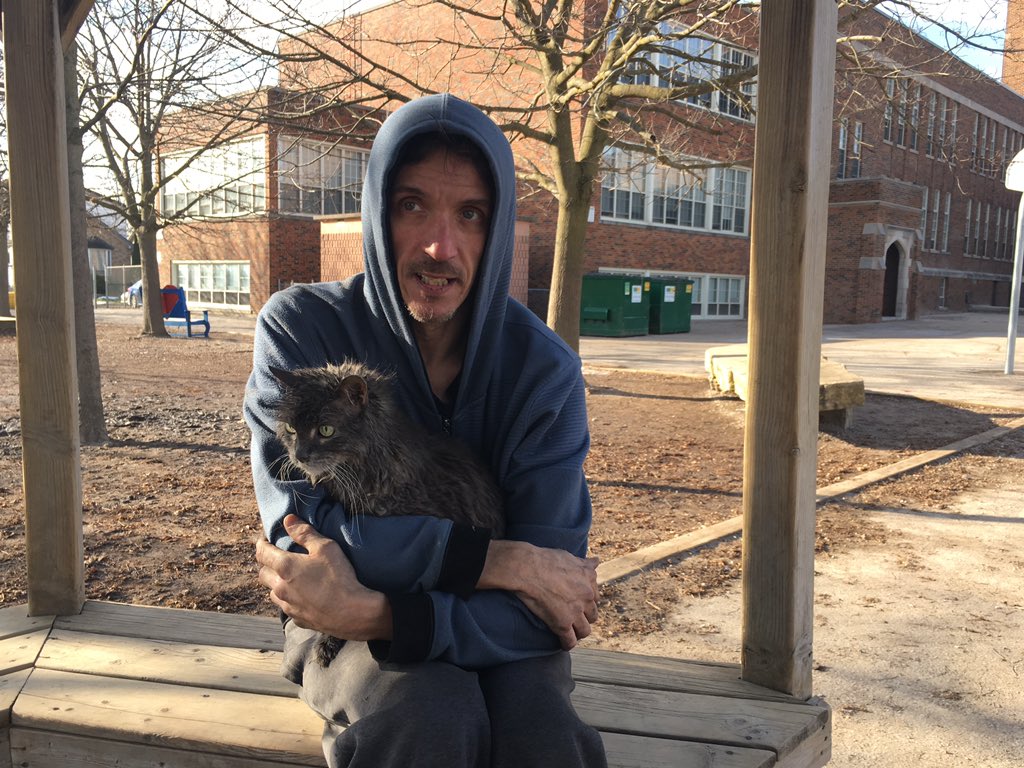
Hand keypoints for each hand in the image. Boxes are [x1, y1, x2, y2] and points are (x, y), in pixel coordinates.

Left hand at [255, 514, 391, 640]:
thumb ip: (305, 533)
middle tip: (277, 555)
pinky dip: (289, 598)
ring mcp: (287, 606)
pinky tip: (302, 595)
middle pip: (262, 573)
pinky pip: (286, 606)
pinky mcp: (297, 619)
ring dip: (276, 582)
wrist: (352, 613)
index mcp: (284, 567)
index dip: (262, 543)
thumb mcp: (326, 547)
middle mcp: (280, 588)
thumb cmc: (339, 577)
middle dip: (267, 562)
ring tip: (289, 576)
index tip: (266, 538)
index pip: (262, 552)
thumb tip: (288, 520)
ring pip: (272, 591)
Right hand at [480, 541, 598, 649]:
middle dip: (585, 617)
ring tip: (571, 632)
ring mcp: (576, 611)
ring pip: (585, 630)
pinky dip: (567, 644)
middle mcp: (586, 596)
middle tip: (575, 618)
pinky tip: (563, 644)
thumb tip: (596, 560)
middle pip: (593, 615)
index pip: (595, 597)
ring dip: (578, 632)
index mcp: (589, 579)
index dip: (587, 602)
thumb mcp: (570, 557)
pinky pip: (570, 641)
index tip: (580, 604)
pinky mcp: (563, 624)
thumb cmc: (545, 559)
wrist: (527, 568)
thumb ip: (584, 562)